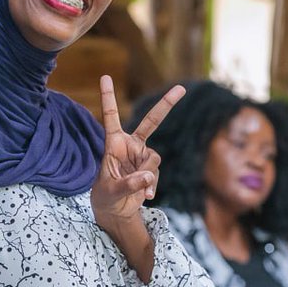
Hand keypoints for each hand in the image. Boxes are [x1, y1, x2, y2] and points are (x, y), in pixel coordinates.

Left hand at [90, 76, 183, 227]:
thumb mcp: (111, 191)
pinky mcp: (151, 168)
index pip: (111, 116)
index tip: (105, 77)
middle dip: (166, 105)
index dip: (108, 97)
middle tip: (182, 89)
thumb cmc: (106, 196)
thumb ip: (129, 183)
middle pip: (151, 122)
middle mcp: (130, 145)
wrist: (116, 210)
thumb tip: (148, 177)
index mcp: (113, 143)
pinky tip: (144, 197)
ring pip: (154, 159)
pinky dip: (151, 186)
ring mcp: (142, 156)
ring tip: (137, 191)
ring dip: (147, 175)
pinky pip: (156, 174)